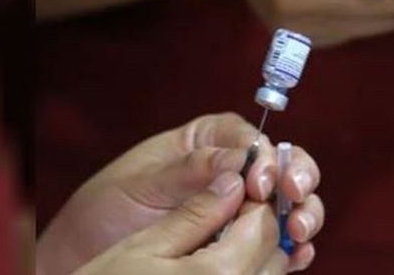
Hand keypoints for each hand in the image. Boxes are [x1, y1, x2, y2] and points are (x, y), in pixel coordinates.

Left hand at [38, 113, 322, 273]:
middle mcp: (236, 171)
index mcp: (210, 142)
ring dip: (304, 214)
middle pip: (285, 165)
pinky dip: (294, 249)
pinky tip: (296, 255)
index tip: (262, 182)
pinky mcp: (246, 243)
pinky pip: (279, 243)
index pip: (253, 139)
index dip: (266, 158)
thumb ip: (190, 168)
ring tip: (299, 230)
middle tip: (294, 197)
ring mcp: (244, 208)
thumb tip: (240, 159)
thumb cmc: (108, 207)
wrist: (88, 252)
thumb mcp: (142, 181)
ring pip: (292, 204)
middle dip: (298, 179)